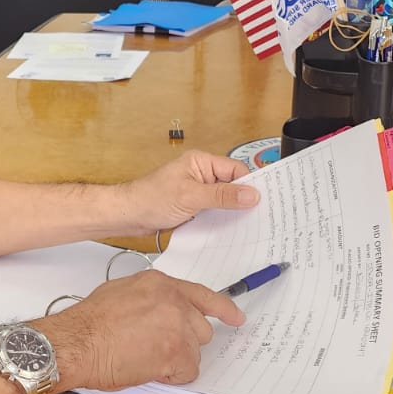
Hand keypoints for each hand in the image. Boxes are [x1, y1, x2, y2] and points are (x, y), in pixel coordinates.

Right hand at [32, 270, 243, 390]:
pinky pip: (187, 371)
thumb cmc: (89, 322)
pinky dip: (171, 376)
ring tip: (145, 356)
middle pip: (200, 328)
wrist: (77, 341)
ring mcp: (178, 325)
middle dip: (184, 341)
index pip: (202, 295)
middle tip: (156, 347)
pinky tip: (148, 368)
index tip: (236, 317)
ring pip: (195, 351)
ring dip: (176, 358)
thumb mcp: (122, 292)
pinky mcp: (176, 351)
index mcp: (160, 283)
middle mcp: (174, 300)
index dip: (223, 309)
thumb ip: (150, 297)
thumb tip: (158, 311)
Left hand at [115, 151, 258, 234]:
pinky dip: (220, 219)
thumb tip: (251, 194)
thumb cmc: (151, 199)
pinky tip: (228, 230)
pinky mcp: (193, 206)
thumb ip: (222, 196)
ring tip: (247, 226)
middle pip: (232, 185)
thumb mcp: (191, 196)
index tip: (264, 201)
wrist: (128, 215)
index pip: (236, 170)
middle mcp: (201, 174)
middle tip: (260, 216)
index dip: (250, 185)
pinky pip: (214, 211)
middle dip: (243, 200)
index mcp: (201, 162)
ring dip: (231, 212)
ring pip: (224, 200)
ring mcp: (197, 191)